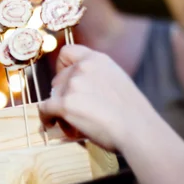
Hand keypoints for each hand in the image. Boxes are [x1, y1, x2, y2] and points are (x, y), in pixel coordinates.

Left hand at [38, 45, 160, 150]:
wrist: (139, 131)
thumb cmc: (132, 113)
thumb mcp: (116, 80)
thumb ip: (95, 76)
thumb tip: (75, 85)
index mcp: (97, 59)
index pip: (67, 52)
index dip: (62, 67)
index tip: (66, 81)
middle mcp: (83, 68)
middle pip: (58, 79)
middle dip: (63, 95)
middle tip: (76, 111)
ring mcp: (73, 85)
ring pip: (53, 96)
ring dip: (60, 109)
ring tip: (75, 123)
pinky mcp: (65, 104)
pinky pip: (45, 109)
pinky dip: (47, 118)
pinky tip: (52, 124)